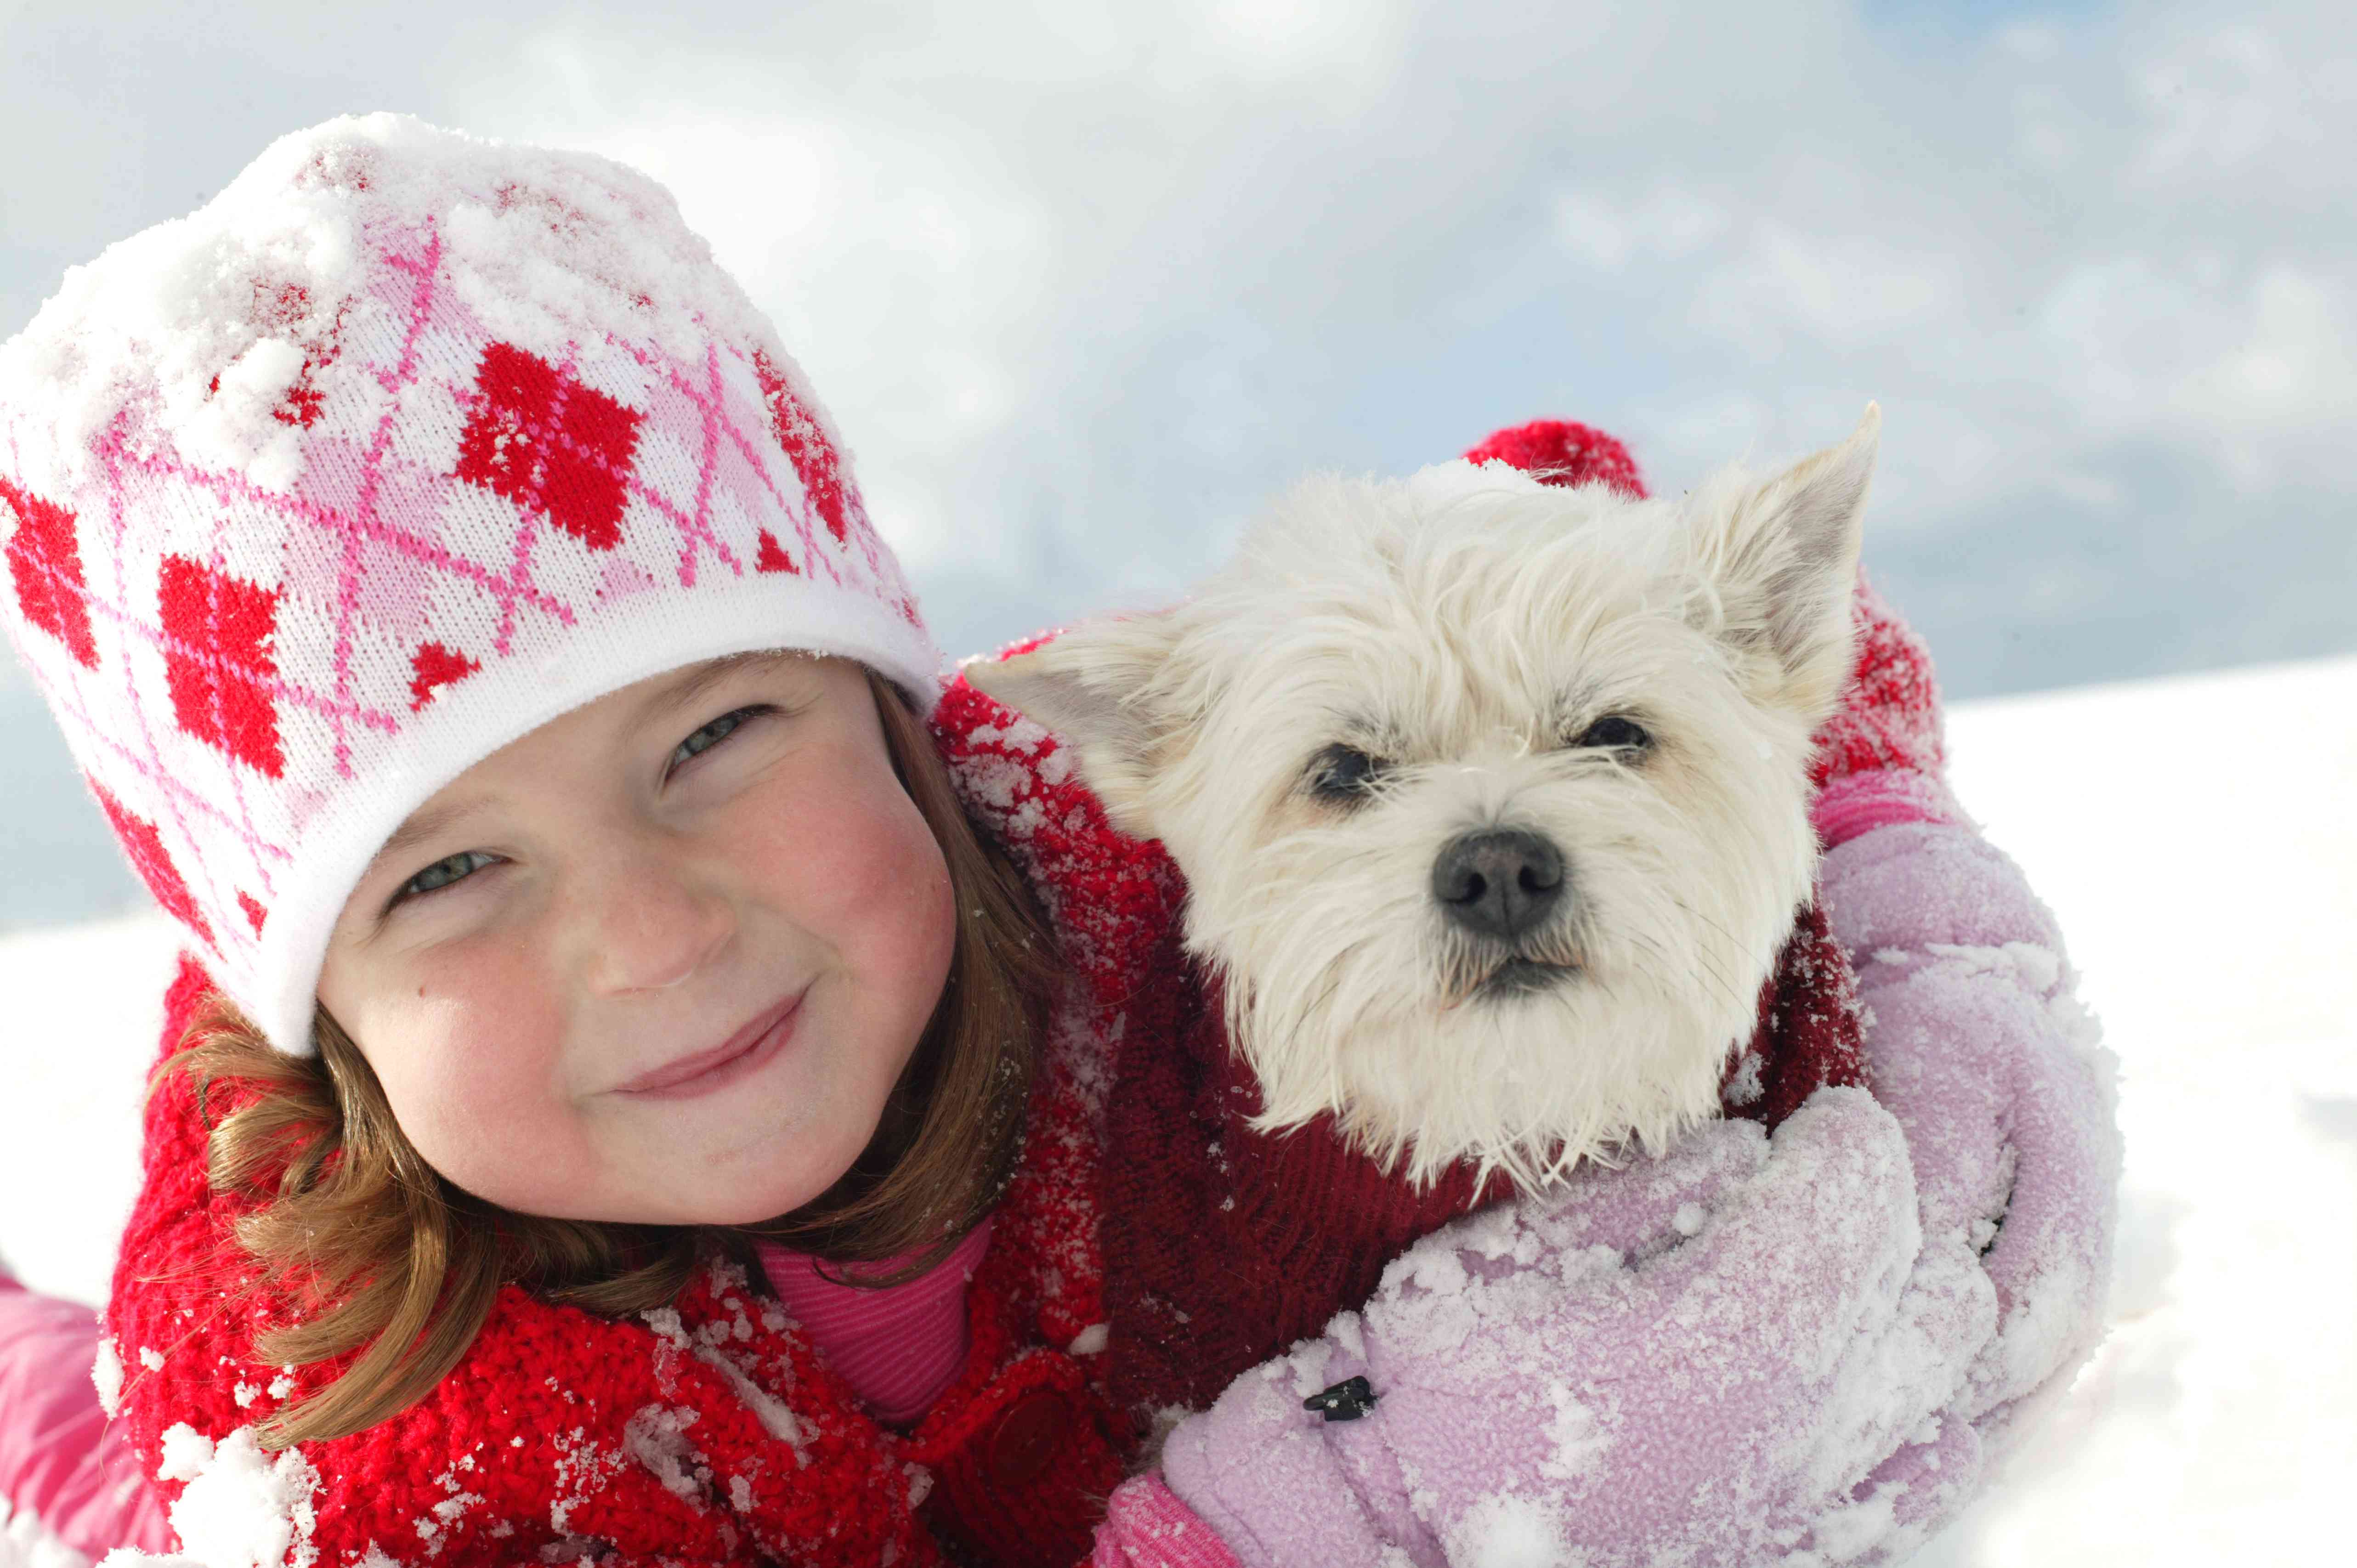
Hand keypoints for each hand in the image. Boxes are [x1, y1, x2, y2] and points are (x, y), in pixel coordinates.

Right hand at [1162, 1086, 1991, 1567]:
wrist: (1396, 1528)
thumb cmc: (1440, 1377)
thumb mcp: (1517, 1250)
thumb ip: (1649, 1192)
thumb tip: (1744, 1153)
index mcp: (1720, 1339)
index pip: (1858, 1206)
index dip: (1854, 1141)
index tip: (1826, 1118)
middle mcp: (1794, 1434)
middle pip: (1933, 1294)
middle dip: (1893, 1221)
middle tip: (1828, 1189)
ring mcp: (1809, 1506)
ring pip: (1951, 1388)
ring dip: (1916, 1310)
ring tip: (1851, 1275)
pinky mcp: (1800, 1547)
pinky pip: (1933, 1474)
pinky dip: (1928, 1413)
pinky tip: (1873, 1379)